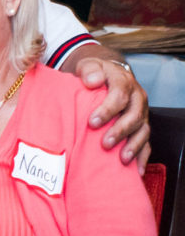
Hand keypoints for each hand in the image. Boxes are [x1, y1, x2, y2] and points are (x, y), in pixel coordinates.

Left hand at [76, 57, 150, 171]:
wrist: (104, 75)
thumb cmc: (93, 73)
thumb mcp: (88, 65)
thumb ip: (89, 70)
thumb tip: (92, 81)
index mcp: (124, 82)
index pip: (119, 95)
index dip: (107, 110)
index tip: (92, 122)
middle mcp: (137, 97)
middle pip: (134, 116)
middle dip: (120, 131)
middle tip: (105, 143)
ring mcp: (141, 113)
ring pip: (143, 130)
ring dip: (133, 145)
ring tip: (122, 158)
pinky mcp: (141, 126)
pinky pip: (147, 142)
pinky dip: (142, 156)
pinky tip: (136, 170)